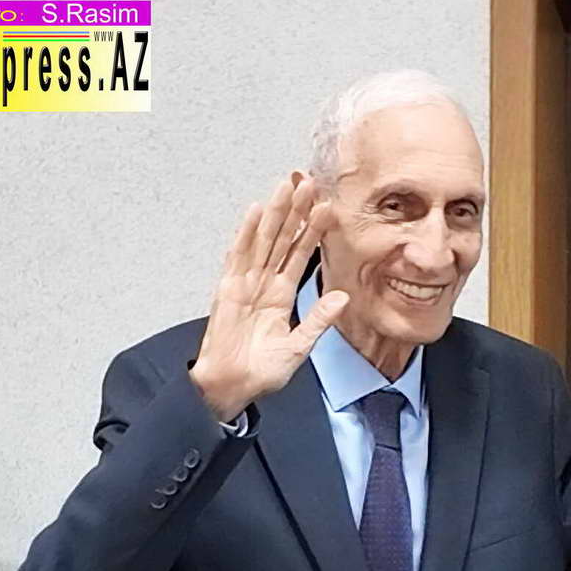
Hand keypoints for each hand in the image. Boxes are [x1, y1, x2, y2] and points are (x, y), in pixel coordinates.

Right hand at [190, 177, 349, 421]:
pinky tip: (256, 211)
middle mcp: (264, 284)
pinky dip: (247, 233)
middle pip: (282, 240)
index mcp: (281, 296)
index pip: (300, 256)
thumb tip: (343, 297)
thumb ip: (319, 320)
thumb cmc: (261, 371)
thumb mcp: (299, 347)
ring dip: (275, 214)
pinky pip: (238, 256)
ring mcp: (245, 283)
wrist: (232, 386)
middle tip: (309, 183)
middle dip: (296, 211)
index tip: (328, 208)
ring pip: (263, 241)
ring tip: (287, 186)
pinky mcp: (228, 289)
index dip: (313, 232)